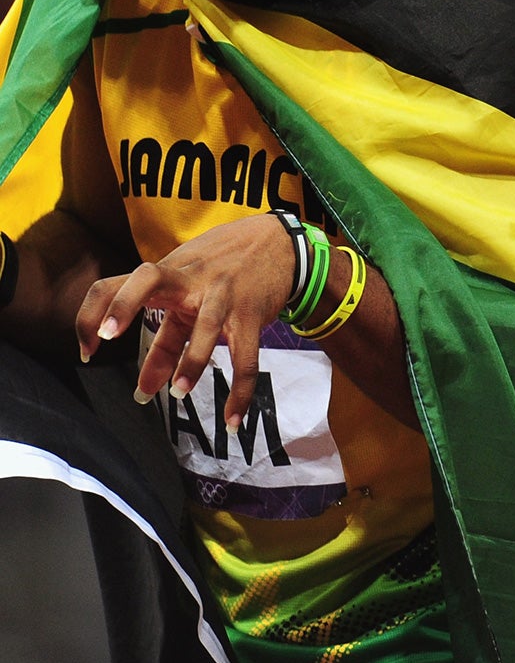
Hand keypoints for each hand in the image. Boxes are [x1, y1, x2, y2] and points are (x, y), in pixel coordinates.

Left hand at [75, 211, 296, 431]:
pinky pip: (247, 357)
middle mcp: (191, 280)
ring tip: (178, 391)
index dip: (94, 313)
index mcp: (169, 274)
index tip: (88, 349)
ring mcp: (223, 294)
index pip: (118, 284)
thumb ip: (166, 335)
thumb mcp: (191, 291)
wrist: (279, 242)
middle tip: (107, 337)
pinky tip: (232, 419)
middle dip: (125, 305)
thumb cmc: (224, 267)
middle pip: (148, 280)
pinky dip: (240, 392)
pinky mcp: (251, 314)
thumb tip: (144, 389)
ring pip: (205, 325)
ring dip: (191, 360)